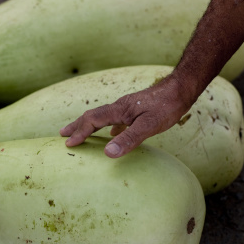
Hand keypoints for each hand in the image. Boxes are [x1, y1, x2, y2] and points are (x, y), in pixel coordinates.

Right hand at [59, 75, 192, 157]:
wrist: (181, 90)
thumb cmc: (166, 107)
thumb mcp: (148, 126)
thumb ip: (128, 139)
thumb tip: (107, 153)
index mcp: (118, 110)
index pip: (92, 121)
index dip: (79, 132)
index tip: (68, 143)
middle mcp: (119, 107)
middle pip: (92, 116)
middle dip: (77, 125)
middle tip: (62, 133)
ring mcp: (127, 108)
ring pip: (102, 117)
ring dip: (89, 125)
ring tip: (81, 132)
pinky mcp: (136, 110)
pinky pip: (115, 119)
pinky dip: (107, 127)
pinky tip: (113, 133)